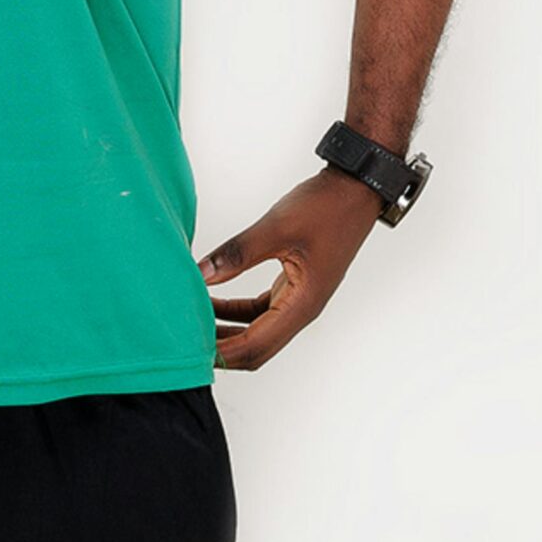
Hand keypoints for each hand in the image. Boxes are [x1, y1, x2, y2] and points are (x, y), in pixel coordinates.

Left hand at [198, 168, 385, 371]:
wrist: (356, 189)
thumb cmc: (328, 207)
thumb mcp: (277, 227)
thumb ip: (237, 253)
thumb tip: (202, 275)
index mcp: (302, 304)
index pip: (255, 346)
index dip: (222, 352)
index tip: (192, 348)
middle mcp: (302, 309)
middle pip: (256, 347)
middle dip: (221, 348)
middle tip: (186, 339)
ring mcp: (298, 298)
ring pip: (257, 330)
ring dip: (226, 329)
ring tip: (192, 318)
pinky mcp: (294, 285)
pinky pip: (260, 310)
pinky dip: (235, 310)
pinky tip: (212, 297)